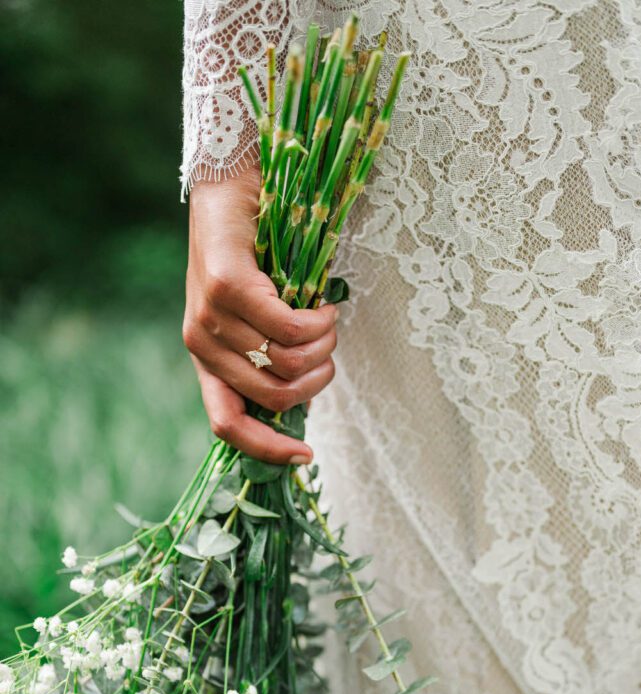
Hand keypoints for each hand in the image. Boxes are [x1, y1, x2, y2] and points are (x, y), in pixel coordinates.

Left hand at [183, 164, 337, 463]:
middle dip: (318, 377)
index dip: (269, 451)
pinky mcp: (225, 287)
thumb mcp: (261, 318)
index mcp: (208, 362)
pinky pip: (289, 328)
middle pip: (277, 396)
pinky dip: (319, 321)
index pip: (228, 427)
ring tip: (327, 319)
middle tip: (330, 345)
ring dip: (324, 346)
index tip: (308, 456)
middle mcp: (202, 345)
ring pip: (289, 363)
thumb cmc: (256, 254)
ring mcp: (209, 317)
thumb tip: (304, 392)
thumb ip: (273, 356)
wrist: (233, 182)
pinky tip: (324, 305)